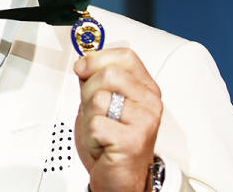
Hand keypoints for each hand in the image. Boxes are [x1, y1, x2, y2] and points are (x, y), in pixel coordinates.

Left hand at [74, 48, 162, 191]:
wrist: (121, 176)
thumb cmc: (112, 139)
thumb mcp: (104, 102)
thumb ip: (96, 80)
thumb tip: (83, 61)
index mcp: (145, 88)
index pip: (124, 56)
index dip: (96, 58)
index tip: (83, 68)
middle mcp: (149, 102)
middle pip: (108, 74)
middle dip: (88, 91)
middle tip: (95, 111)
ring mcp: (144, 121)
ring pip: (98, 98)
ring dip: (89, 116)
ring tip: (101, 128)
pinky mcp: (132, 140)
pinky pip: (95, 123)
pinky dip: (91, 135)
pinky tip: (103, 142)